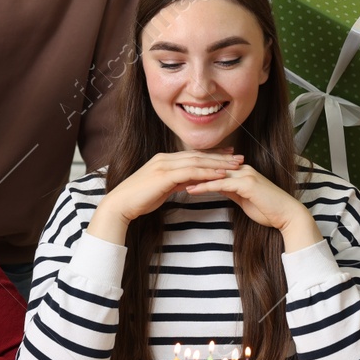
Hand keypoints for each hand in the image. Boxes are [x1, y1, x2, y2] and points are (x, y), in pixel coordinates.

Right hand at [88, 150, 243, 244]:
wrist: (120, 205)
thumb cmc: (138, 200)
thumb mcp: (161, 189)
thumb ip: (176, 183)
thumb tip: (190, 183)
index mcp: (164, 160)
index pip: (193, 154)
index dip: (212, 155)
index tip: (228, 155)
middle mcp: (165, 158)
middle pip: (198, 155)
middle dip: (220, 156)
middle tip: (239, 157)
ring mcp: (164, 165)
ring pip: (197, 161)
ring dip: (219, 163)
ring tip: (236, 165)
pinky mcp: (164, 175)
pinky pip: (191, 172)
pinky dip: (208, 172)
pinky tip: (221, 175)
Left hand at [185, 165, 319, 250]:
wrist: (286, 215)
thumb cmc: (267, 209)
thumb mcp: (243, 198)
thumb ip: (230, 190)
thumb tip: (216, 187)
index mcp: (240, 170)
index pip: (212, 166)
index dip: (194, 170)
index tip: (176, 175)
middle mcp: (241, 168)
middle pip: (210, 166)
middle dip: (189, 171)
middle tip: (169, 175)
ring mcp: (244, 174)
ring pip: (213, 173)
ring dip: (193, 177)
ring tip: (174, 182)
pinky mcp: (246, 184)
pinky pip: (220, 184)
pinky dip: (204, 186)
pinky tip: (190, 190)